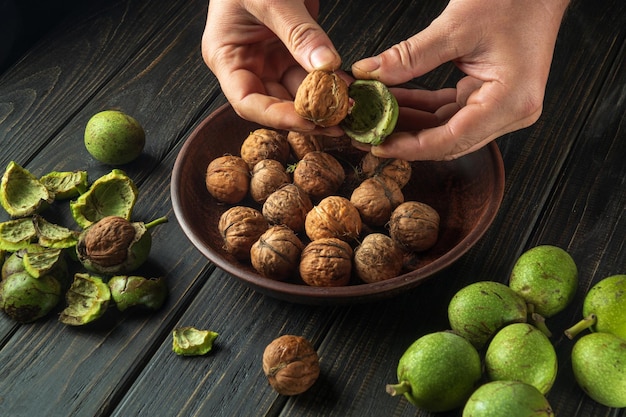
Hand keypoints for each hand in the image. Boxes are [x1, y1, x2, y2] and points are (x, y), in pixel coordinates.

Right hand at [201, 0, 343, 135]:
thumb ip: (299, 33)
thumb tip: (326, 67)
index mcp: (226, 55)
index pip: (247, 101)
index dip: (277, 116)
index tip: (308, 120)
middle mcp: (247, 62)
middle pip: (275, 102)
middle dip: (307, 114)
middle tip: (338, 122)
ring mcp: (270, 57)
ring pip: (298, 91)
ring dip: (323, 102)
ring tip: (349, 109)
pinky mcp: (293, 48)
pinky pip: (312, 73)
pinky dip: (331, 83)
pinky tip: (350, 90)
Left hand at [352, 0, 570, 159]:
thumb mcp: (455, 27)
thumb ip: (410, 56)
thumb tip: (371, 73)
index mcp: (510, 102)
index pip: (452, 139)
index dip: (411, 146)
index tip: (379, 145)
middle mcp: (511, 112)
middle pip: (449, 140)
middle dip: (406, 139)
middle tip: (370, 137)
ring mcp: (502, 107)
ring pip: (446, 128)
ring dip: (411, 124)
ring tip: (376, 119)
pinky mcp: (492, 96)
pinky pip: (451, 111)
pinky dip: (424, 108)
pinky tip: (395, 103)